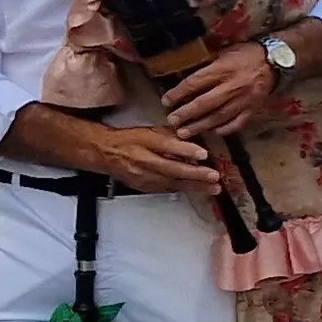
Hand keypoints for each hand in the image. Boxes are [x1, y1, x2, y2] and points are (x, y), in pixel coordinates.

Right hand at [83, 124, 220, 193]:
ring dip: (195, 186)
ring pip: (172, 183)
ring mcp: (143, 176)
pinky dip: (184, 189)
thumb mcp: (150, 130)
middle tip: (214, 176)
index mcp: (145, 141)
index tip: (203, 154)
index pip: (167, 145)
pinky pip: (167, 189)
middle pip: (172, 168)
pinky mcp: (144, 187)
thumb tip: (194, 139)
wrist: (106, 154)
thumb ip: (171, 136)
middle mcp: (144, 160)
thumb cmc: (130, 139)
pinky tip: (199, 190)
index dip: (186, 150)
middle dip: (195, 174)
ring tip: (213, 188)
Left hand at [159, 41, 277, 138]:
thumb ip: (207, 65)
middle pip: (205, 103)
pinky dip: (224, 130)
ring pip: (219, 117)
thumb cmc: (246, 54)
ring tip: (184, 133)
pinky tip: (212, 133)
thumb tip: (186, 78)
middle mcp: (232, 86)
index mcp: (223, 69)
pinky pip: (237, 123)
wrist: (275, 60)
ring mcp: (243, 100)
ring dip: (200, 126)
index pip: (195, 83)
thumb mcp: (224, 52)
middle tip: (171, 121)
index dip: (178, 93)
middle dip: (186, 114)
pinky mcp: (252, 109)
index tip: (166, 101)